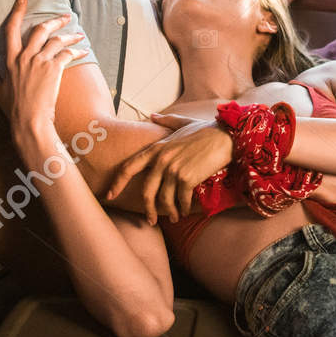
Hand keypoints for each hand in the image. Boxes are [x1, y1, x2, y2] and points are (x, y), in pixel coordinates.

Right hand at [0, 0, 84, 141]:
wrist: (29, 121)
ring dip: (70, 35)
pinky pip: (67, 54)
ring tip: (79, 35)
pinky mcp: (53, 69)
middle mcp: (24, 57)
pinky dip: (76, 51)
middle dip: (54, 20)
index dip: (17, 12)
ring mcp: (39, 62)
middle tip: (65, 16)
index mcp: (10, 60)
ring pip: (56, 40)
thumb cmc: (12, 109)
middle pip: (40, 29)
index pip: (11, 29)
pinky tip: (83, 52)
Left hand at [105, 112, 233, 225]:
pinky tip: (186, 211)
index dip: (117, 183)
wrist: (226, 136)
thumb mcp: (182, 123)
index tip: (109, 196)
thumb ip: (165, 121)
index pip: (129, 167)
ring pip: (163, 199)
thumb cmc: (206, 130)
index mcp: (156, 148)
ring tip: (174, 217)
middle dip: (147, 209)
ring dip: (169, 212)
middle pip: (146, 191)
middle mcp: (161, 159)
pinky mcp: (187, 178)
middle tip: (150, 220)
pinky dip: (183, 208)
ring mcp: (173, 169)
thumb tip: (153, 115)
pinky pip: (181, 200)